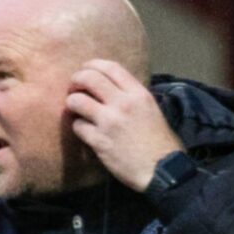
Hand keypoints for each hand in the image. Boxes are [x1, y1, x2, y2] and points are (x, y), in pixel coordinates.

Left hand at [65, 61, 182, 190]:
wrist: (161, 168)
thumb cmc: (159, 141)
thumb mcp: (150, 109)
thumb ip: (131, 97)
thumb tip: (110, 89)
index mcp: (138, 94)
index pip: (111, 67)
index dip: (92, 65)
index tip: (85, 70)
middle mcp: (123, 103)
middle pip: (89, 78)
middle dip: (76, 80)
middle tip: (73, 88)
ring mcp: (109, 122)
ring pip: (77, 101)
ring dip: (72, 104)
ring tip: (76, 110)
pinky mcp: (99, 141)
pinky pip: (77, 126)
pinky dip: (77, 127)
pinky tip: (84, 130)